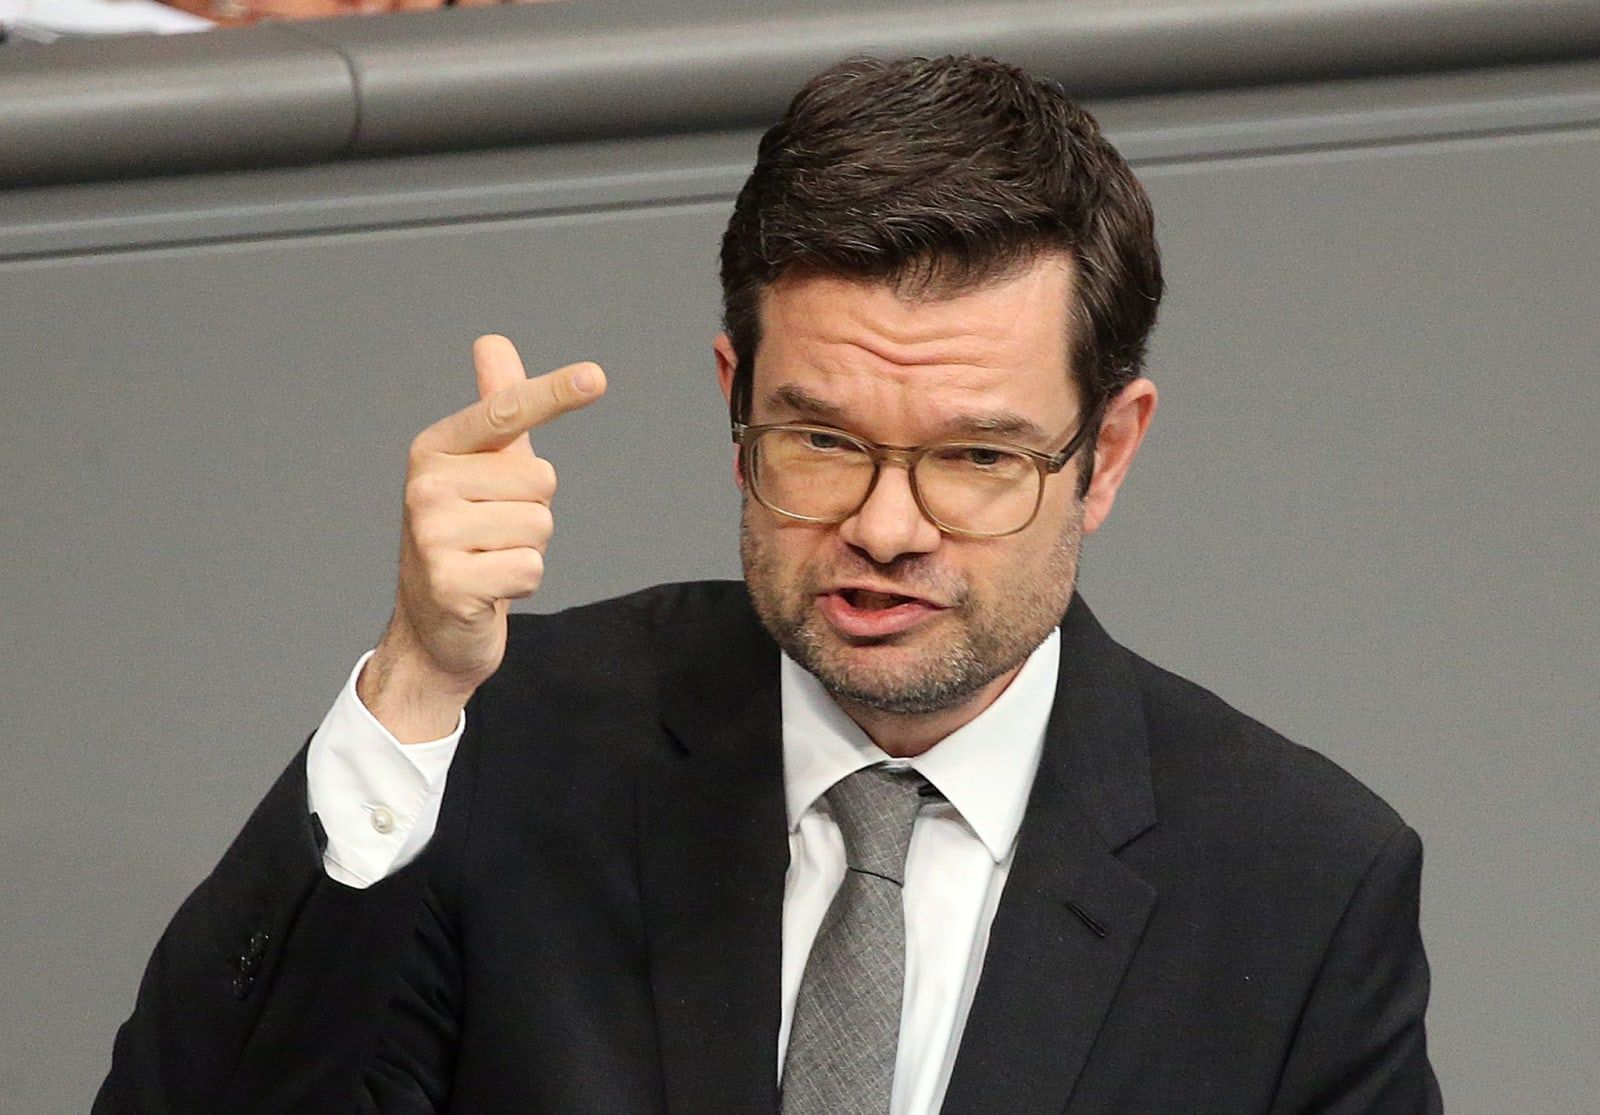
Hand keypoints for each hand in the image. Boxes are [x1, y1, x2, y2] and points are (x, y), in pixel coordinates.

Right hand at [359, 336, 605, 740]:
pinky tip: (488, 589)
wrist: (431, 628)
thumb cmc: (464, 539)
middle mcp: (426, 486)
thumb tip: (493, 342)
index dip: (553, 393)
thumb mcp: (478, 470)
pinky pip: (530, 568)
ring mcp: (433, 535)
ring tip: (490, 560)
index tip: (596, 376)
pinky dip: (521, 584)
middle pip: (540, 481)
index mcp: (435, 450)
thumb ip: (495, 409)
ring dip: (527, 550)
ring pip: (539, 527)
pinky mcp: (449, 583)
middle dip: (532, 512)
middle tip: (493, 534)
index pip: (504, 413)